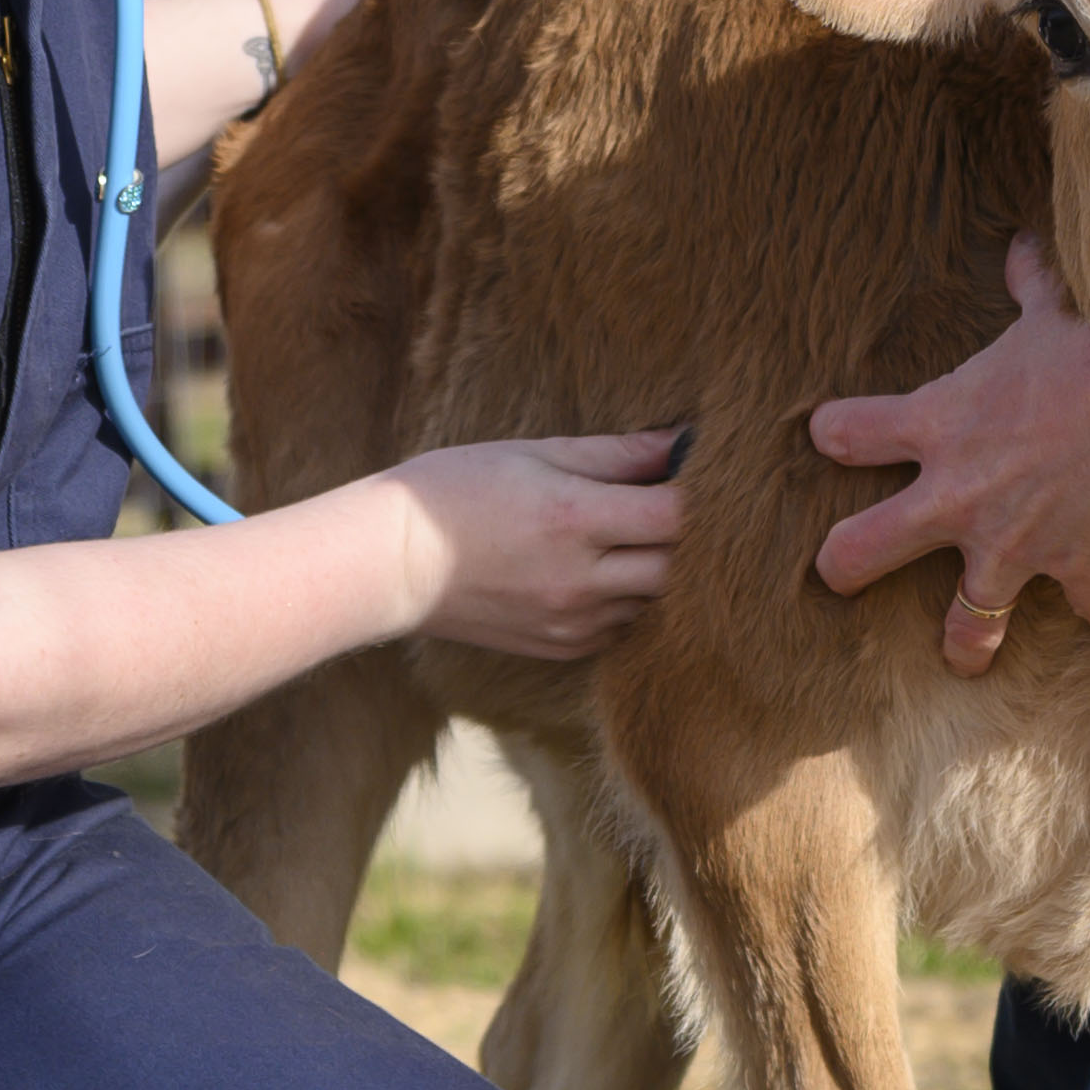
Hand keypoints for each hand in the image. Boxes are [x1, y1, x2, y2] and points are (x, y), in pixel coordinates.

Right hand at [380, 429, 688, 658]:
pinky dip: (627, 600)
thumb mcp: (533, 454)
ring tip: (638, 535)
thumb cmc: (453, 492)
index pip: (676, 516)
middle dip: (687, 537)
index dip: (699, 493)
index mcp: (574, 519)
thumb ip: (615, 454)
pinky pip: (623, 626)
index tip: (699, 473)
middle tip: (677, 506)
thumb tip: (679, 442)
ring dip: (657, 570)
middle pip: (678, 566)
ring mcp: (572, 621)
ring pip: (654, 599)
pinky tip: (605, 571)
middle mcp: (580, 580)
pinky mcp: (562, 647)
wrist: (389, 564)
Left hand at [806, 238, 1089, 675]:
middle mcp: (960, 497)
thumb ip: (1028, 286)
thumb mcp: (1051, 310)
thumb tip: (1023, 245)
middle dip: (843, 564)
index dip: (837, 434)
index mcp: (940, 425)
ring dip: (966, 639)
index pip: (855, 433)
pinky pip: (1086, 604)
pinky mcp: (1076, 567)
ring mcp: (1015, 543)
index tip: (829, 436)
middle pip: (866, 546)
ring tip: (959, 659)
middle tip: (832, 575)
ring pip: (969, 614)